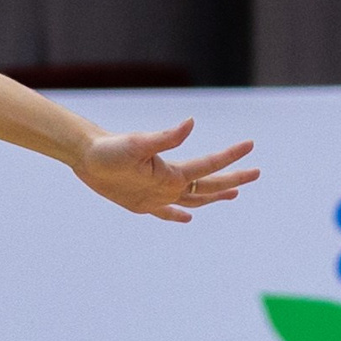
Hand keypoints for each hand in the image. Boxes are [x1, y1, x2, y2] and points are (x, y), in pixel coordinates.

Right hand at [71, 118, 257, 222]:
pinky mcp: (143, 204)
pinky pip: (168, 211)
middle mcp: (168, 193)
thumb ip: (167, 136)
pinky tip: (188, 217)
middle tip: (256, 172)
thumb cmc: (109, 149)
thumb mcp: (138, 141)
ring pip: (193, 200)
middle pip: (207, 187)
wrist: (84, 159)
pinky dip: (180, 213)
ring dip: (213, 196)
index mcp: (171, 178)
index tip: (250, 144)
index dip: (231, 155)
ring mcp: (156, 202)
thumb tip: (190, 123)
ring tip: (233, 194)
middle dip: (233, 179)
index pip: (209, 165)